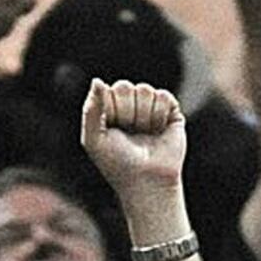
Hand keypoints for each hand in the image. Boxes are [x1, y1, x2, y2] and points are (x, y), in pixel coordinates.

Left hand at [78, 77, 186, 194]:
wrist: (147, 180)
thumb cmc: (117, 164)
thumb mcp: (93, 139)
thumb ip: (90, 110)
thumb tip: (97, 80)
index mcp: (109, 110)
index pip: (107, 91)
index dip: (111, 111)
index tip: (113, 131)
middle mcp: (129, 105)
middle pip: (125, 86)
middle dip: (126, 112)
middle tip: (129, 133)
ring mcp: (149, 106)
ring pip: (144, 90)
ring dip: (143, 116)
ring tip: (144, 133)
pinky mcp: (170, 110)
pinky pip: (162, 96)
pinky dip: (159, 115)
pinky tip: (158, 130)